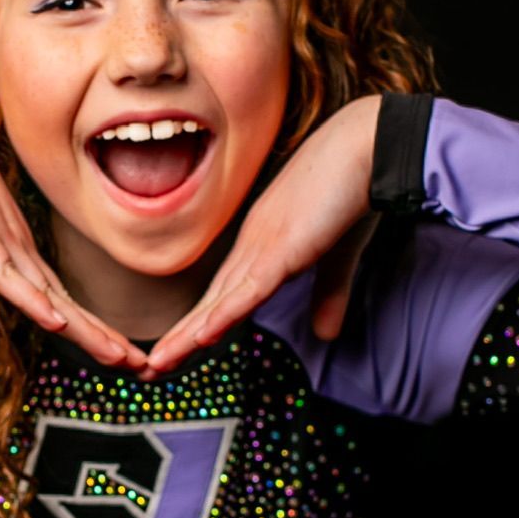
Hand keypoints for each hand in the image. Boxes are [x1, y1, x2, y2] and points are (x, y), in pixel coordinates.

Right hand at [0, 86, 143, 368]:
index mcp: (7, 251)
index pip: (54, 300)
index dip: (84, 329)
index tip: (115, 352)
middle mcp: (15, 249)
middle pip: (65, 304)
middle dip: (102, 337)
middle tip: (140, 366)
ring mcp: (0, 242)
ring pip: (49, 298)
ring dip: (86, 330)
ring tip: (121, 357)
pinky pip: (8, 277)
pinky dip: (34, 300)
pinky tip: (57, 322)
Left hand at [140, 96, 384, 374]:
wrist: (368, 147)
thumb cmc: (354, 192)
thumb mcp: (338, 256)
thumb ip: (329, 295)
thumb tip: (324, 335)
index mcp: (262, 244)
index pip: (224, 294)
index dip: (201, 325)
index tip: (179, 350)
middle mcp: (253, 245)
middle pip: (211, 302)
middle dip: (180, 339)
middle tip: (150, 370)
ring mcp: (263, 245)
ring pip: (218, 301)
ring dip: (187, 336)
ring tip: (158, 366)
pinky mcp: (282, 248)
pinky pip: (248, 289)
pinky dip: (223, 315)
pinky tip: (200, 339)